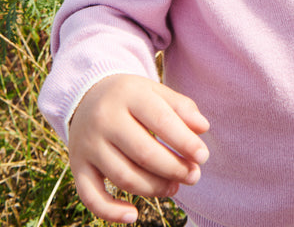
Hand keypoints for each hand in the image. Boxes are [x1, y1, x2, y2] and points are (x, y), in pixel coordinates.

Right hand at [68, 74, 209, 223]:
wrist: (87, 96)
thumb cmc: (132, 98)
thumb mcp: (156, 92)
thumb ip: (181, 107)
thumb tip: (203, 128)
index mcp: (129, 95)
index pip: (161, 120)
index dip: (185, 142)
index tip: (203, 157)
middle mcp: (105, 119)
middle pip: (144, 153)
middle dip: (174, 169)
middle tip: (193, 176)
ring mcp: (89, 144)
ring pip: (124, 177)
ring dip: (154, 189)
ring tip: (174, 187)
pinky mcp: (77, 166)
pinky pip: (90, 196)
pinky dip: (110, 212)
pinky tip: (133, 215)